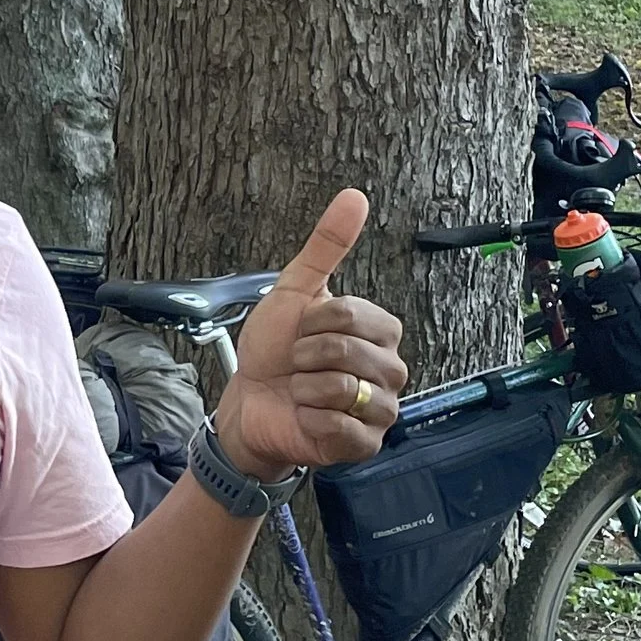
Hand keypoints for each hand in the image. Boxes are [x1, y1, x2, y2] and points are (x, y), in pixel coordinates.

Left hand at [210, 188, 404, 476]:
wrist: (249, 401)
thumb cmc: (274, 348)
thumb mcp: (294, 290)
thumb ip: (326, 246)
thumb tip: (354, 196)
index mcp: (381, 330)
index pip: (350, 315)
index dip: (311, 323)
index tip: (300, 332)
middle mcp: (391, 369)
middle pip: (346, 351)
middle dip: (303, 355)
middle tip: (296, 365)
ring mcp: (382, 409)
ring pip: (343, 388)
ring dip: (304, 388)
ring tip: (300, 391)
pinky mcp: (366, 444)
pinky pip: (340, 426)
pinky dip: (310, 419)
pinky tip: (306, 417)